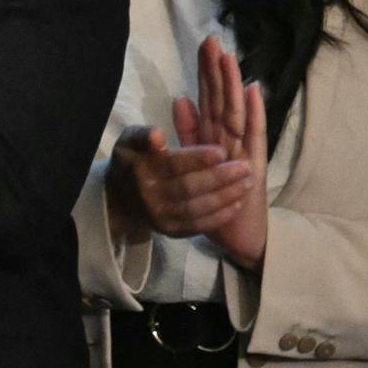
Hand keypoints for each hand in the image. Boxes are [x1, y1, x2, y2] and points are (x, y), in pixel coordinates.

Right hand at [103, 125, 247, 244]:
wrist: (119, 200)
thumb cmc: (132, 163)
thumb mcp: (130, 142)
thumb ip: (143, 135)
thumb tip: (158, 135)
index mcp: (140, 172)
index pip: (173, 165)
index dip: (199, 159)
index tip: (223, 152)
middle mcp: (149, 198)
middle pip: (189, 188)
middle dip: (221, 178)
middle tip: (245, 168)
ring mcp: (161, 218)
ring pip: (198, 209)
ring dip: (226, 197)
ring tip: (247, 183)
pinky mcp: (171, 232)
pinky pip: (199, 226)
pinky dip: (220, 216)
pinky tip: (236, 204)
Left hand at [176, 35, 267, 269]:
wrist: (235, 230)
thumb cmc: (214, 195)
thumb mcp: (193, 158)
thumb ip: (188, 130)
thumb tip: (180, 98)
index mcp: (215, 134)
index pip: (210, 97)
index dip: (206, 72)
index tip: (204, 44)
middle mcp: (231, 137)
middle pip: (224, 98)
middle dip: (218, 70)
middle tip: (213, 40)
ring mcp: (245, 149)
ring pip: (238, 110)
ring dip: (233, 84)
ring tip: (229, 58)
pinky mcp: (255, 164)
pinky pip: (255, 135)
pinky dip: (255, 113)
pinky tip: (253, 91)